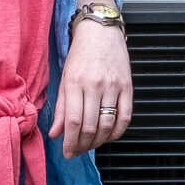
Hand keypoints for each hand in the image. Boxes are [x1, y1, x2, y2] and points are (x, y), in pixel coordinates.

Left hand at [53, 16, 132, 158]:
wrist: (101, 32)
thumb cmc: (80, 54)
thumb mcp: (64, 78)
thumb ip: (61, 108)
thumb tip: (56, 133)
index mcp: (75, 82)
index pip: (73, 121)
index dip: (70, 142)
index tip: (67, 152)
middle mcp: (95, 85)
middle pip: (90, 126)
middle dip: (82, 145)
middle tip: (77, 151)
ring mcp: (113, 86)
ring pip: (108, 124)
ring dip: (98, 141)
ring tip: (90, 145)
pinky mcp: (128, 87)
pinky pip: (125, 117)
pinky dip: (117, 132)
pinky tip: (109, 136)